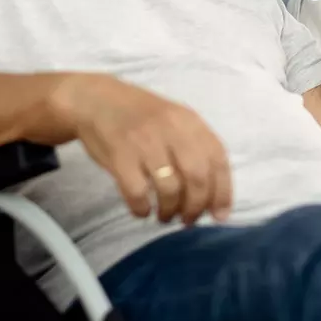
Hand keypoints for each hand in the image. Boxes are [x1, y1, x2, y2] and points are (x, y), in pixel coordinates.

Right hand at [56, 75, 231, 225]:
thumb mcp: (175, 121)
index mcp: (189, 121)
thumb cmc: (142, 116)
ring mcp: (145, 141)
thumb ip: (195, 148)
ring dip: (170, 211)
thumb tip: (214, 196)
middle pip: (197, 177)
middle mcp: (171, 129)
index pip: (217, 159)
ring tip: (165, 216)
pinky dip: (142, 209)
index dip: (222, 191)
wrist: (97, 100)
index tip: (219, 215)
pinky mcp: (120, 155)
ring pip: (170, 188)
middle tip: (188, 220)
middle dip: (196, 206)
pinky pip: (138, 192)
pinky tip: (142, 210)